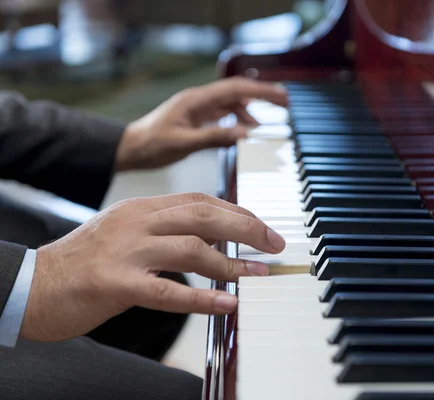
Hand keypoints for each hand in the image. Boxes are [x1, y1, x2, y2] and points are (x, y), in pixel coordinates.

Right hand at [21, 193, 285, 341]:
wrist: (31, 284)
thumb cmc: (83, 263)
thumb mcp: (125, 233)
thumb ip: (164, 231)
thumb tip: (213, 240)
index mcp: (140, 208)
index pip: (199, 200)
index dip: (237, 211)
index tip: (262, 227)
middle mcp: (136, 222)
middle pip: (203, 215)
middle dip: (247, 227)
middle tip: (275, 244)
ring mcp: (125, 251)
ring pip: (191, 249)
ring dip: (232, 263)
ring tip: (258, 275)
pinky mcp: (114, 283)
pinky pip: (167, 291)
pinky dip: (201, 298)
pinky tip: (227, 303)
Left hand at [115, 77, 287, 170]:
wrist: (129, 149)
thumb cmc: (151, 146)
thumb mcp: (184, 144)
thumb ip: (214, 137)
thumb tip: (245, 133)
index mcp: (196, 100)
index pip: (235, 89)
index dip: (261, 92)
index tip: (281, 97)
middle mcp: (199, 99)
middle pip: (237, 91)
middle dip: (262, 95)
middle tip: (285, 102)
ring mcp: (197, 107)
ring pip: (231, 101)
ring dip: (250, 108)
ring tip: (267, 122)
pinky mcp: (196, 117)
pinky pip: (222, 112)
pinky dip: (237, 118)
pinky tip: (244, 128)